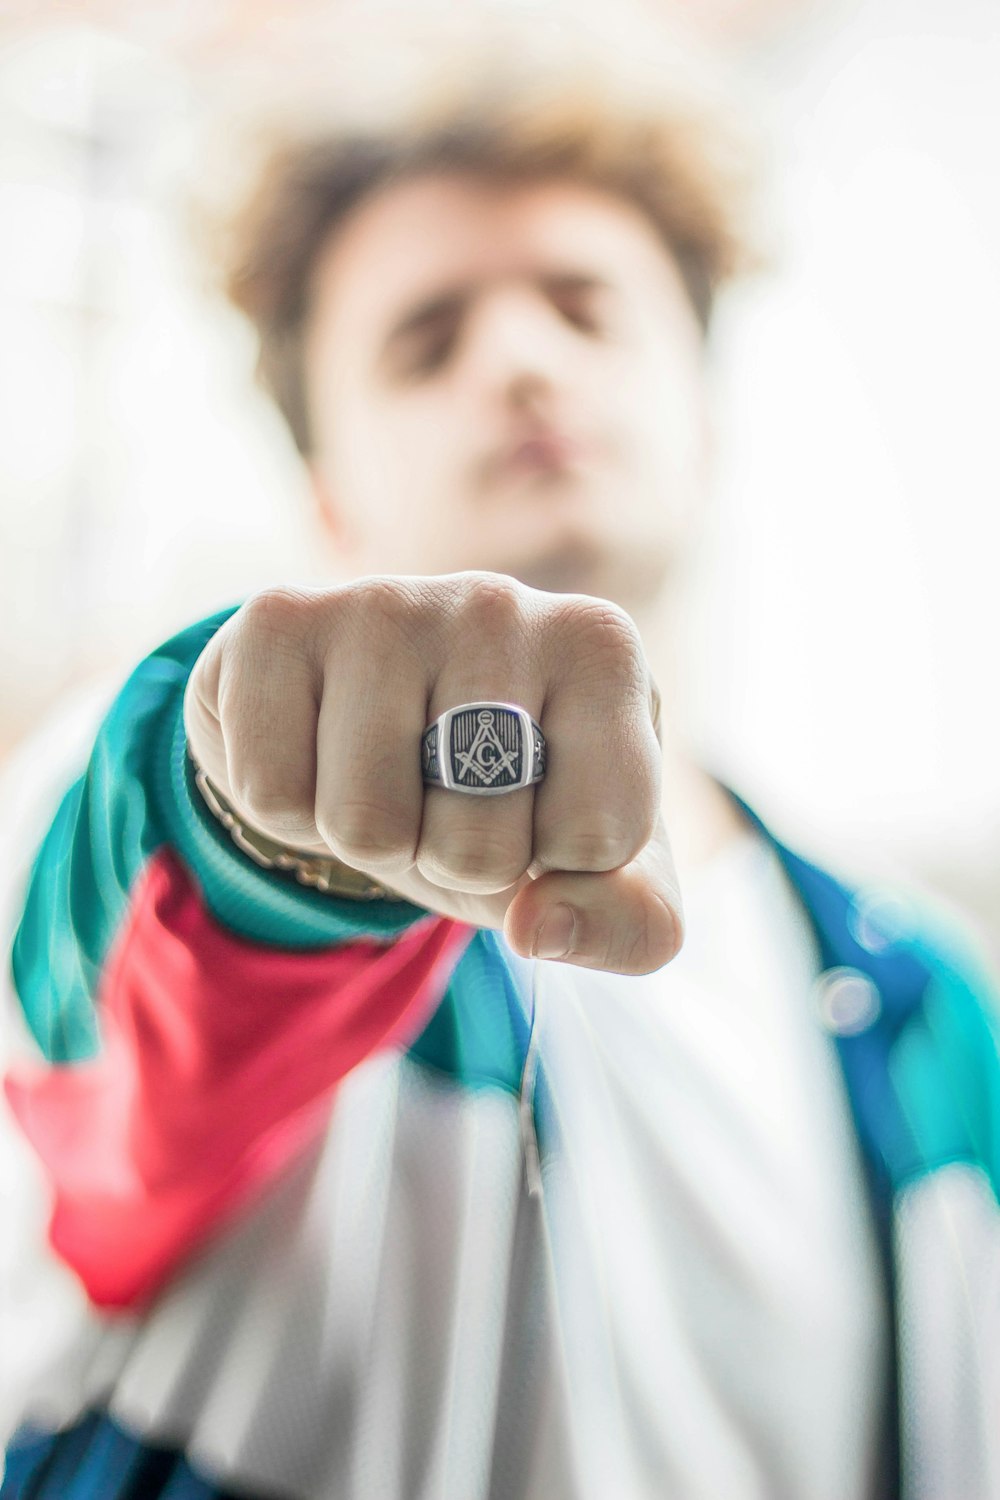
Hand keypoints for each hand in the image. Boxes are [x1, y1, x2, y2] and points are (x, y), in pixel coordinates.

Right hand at [184, 573, 682, 973]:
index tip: (540, 811)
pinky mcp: (278, 619)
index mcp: (602, 650)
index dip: (557, 866)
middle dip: (455, 860)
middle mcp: (501, 604)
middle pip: (476, 844)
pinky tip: (318, 749)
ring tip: (385, 774)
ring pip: (364, 825)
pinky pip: (271, 795)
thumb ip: (629, 924)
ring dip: (371, 841)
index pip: (597, 841)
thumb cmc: (507, 788)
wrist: (373, 713)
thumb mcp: (598, 867)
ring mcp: (383, 602)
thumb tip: (540, 927)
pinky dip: (289, 812)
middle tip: (446, 799)